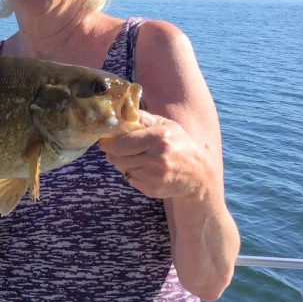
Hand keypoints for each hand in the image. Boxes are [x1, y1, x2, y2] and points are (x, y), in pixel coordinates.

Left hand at [98, 111, 214, 200]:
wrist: (198, 174)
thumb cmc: (179, 144)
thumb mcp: (165, 125)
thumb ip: (142, 118)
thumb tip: (120, 112)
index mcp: (158, 138)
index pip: (121, 143)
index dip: (108, 142)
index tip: (104, 140)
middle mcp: (156, 158)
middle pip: (117, 157)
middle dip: (113, 153)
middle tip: (117, 148)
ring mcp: (154, 176)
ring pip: (122, 169)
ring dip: (124, 163)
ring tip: (137, 157)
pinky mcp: (152, 189)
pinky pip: (130, 180)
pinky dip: (133, 174)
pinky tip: (145, 169)